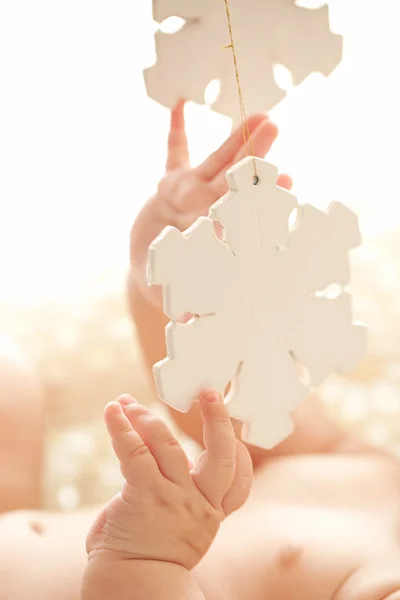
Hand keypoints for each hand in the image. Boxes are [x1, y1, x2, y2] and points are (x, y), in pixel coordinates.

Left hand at [86, 390, 252, 569]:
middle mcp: (200, 503)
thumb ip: (184, 495)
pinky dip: (122, 428)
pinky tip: (113, 411)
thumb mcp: (182, 528)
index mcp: (212, 512)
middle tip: (209, 392)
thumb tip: (166, 456)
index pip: (241, 481)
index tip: (235, 435)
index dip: (241, 455)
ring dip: (146, 417)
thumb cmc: (151, 553)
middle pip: (221, 454)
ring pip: (168, 444)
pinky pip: (136, 452)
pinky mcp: (145, 495)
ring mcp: (173, 498)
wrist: (132, 586)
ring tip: (128, 403)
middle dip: (218, 419)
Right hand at [129, 100, 292, 307]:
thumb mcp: (172, 290)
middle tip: (274, 126)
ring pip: (215, 162)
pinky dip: (176, 132)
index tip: (284, 182)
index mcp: (213, 234)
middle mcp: (207, 209)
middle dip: (254, 153)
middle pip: (234, 178)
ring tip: (257, 114)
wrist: (153, 269)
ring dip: (234, 138)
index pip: (239, 214)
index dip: (260, 198)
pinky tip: (180, 104)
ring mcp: (190, 193)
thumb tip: (189, 323)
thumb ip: (184, 302)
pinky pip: (173, 154)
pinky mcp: (169, 184)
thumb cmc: (166, 283)